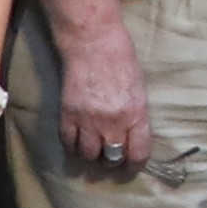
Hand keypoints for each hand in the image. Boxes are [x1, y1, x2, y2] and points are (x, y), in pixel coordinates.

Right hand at [47, 6, 152, 169]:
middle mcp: (112, 122)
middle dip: (113, 162)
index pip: (137, 154)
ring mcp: (88, 120)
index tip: (131, 164)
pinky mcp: (68, 115)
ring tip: (93, 150)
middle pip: (112, 158)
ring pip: (89, 155)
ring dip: (91, 156)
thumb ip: (135, 115)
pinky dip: (73, 146)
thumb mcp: (139, 89)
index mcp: (135, 114)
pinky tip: (76, 141)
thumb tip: (131, 137)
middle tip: (110, 158)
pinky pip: (68, 143)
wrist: (92, 43)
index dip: (134, 163)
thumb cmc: (121, 60)